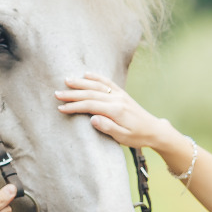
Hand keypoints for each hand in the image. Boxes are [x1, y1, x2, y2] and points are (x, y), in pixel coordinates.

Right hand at [56, 75, 189, 165]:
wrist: (154, 130)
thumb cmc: (138, 137)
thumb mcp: (123, 138)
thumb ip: (108, 128)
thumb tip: (93, 119)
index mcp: (116, 111)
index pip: (90, 105)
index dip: (74, 106)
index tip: (61, 108)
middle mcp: (117, 99)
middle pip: (91, 93)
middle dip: (73, 94)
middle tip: (57, 94)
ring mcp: (120, 95)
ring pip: (97, 85)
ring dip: (81, 83)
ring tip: (67, 81)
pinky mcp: (122, 94)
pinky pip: (108, 82)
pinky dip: (96, 77)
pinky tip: (86, 74)